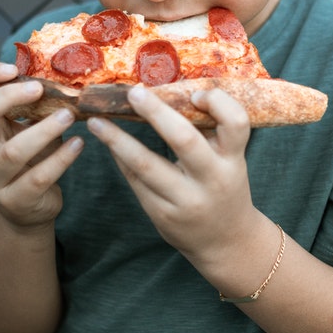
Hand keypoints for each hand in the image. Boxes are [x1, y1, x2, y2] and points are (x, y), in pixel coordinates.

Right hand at [0, 62, 82, 230]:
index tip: (13, 68)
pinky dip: (61, 159)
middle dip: (8, 97)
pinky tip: (78, 144)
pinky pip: (38, 177)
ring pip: (12, 151)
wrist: (28, 210)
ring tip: (68, 116)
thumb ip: (34, 105)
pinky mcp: (16, 200)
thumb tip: (64, 72)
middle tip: (40, 88)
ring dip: (43, 130)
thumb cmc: (31, 160)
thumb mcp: (26, 128)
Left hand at [86, 85, 264, 266]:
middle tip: (133, 92)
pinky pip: (136, 181)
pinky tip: (109, 143)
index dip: (218, 102)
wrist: (226, 241)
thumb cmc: (225, 187)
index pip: (236, 123)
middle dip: (156, 112)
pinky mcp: (162, 215)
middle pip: (184, 139)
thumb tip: (171, 90)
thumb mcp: (230, 160)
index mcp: (233, 160)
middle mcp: (212, 180)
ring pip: (146, 165)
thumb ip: (210, 131)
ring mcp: (185, 200)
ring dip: (117, 140)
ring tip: (95, 121)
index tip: (196, 93)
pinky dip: (121, 159)